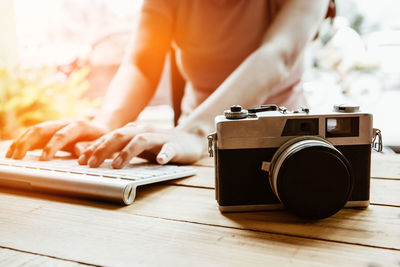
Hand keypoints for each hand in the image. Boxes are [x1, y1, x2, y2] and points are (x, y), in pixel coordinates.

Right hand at [6, 120, 108, 159]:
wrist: (102, 128)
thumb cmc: (102, 138)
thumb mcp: (103, 143)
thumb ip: (91, 147)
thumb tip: (78, 151)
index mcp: (79, 125)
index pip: (62, 134)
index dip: (52, 146)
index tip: (44, 160)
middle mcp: (64, 123)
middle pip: (42, 129)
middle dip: (28, 142)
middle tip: (18, 157)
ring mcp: (56, 126)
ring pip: (34, 130)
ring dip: (21, 142)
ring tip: (11, 156)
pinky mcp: (50, 132)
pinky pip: (33, 135)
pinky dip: (22, 143)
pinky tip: (13, 152)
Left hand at [78, 123, 205, 167]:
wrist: (189, 139)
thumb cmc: (159, 144)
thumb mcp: (136, 146)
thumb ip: (117, 149)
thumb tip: (90, 156)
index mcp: (132, 131)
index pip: (109, 137)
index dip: (94, 148)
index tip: (80, 161)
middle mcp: (143, 131)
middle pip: (120, 136)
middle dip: (103, 149)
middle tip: (90, 165)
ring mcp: (159, 138)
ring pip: (141, 140)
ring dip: (127, 152)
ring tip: (117, 165)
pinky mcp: (175, 146)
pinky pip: (168, 149)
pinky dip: (164, 154)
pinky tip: (160, 160)